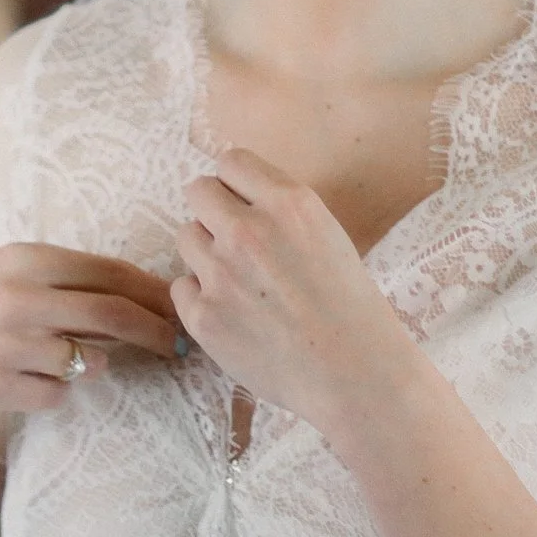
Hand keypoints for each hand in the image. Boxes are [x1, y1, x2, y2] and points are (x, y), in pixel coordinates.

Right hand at [0, 244, 179, 418]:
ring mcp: (5, 344)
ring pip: (88, 362)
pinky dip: (55, 390)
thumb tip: (139, 296)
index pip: (112, 272)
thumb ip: (63, 278)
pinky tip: (27, 378)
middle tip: (179, 346)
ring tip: (70, 358)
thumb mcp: (3, 270)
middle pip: (114, 316)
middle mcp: (18, 298)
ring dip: (95, 364)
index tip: (182, 306)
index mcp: (25, 258)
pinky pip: (56, 395)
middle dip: (158, 333)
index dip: (155, 292)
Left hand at [172, 150, 410, 438]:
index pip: (231, 161)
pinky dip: (200, 298)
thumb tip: (238, 197)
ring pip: (185, 236)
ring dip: (204, 253)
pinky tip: (233, 314)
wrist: (356, 375)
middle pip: (197, 191)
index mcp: (289, 203)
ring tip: (238, 281)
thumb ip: (281, 212)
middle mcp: (249, 230)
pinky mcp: (203, 315)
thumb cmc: (351, 308)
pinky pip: (181, 287)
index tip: (242, 201)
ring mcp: (220, 273)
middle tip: (234, 241)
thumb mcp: (328, 236)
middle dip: (212, 211)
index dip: (234, 183)